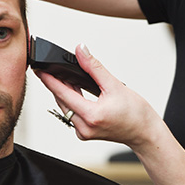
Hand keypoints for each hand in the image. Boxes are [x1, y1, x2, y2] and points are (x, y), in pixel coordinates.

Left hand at [36, 44, 160, 148]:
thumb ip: (94, 67)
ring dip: (64, 93)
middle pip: (61, 101)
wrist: (144, 132)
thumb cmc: (136, 113)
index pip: (62, 93)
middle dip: (56, 84)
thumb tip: (81, 51)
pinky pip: (72, 115)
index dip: (49, 80)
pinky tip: (75, 92)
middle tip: (50, 69)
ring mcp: (83, 132)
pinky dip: (71, 103)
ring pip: (65, 108)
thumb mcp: (115, 85)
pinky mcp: (85, 133)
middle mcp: (84, 126)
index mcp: (91, 115)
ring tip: (63, 78)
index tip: (39, 69)